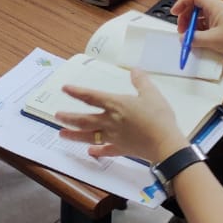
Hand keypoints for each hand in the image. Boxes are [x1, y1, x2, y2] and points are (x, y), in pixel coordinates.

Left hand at [56, 69, 186, 163]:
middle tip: (57, 116)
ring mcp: (114, 137)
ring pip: (89, 136)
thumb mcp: (152, 94)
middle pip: (84, 119)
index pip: (91, 97)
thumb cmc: (159, 117)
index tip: (64, 89)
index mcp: (116, 105)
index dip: (77, 92)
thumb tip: (135, 70)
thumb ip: (141, 81)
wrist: (165, 143)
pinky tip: (91, 152)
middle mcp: (110, 121)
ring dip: (74, 135)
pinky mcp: (121, 149)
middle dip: (69, 118)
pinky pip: (106, 150)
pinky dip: (97, 151)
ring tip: (62, 134)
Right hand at [175, 0, 222, 64]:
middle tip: (182, 32)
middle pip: (194, 8)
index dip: (182, 2)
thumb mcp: (212, 40)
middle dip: (185, 19)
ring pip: (199, 20)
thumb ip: (194, 39)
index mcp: (214, 6)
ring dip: (192, 28)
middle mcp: (216, 10)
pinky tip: (198, 44)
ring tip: (190, 40)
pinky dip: (199, 35)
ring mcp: (219, 20)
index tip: (174, 13)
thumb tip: (184, 39)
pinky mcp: (221, 30)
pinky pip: (205, 29)